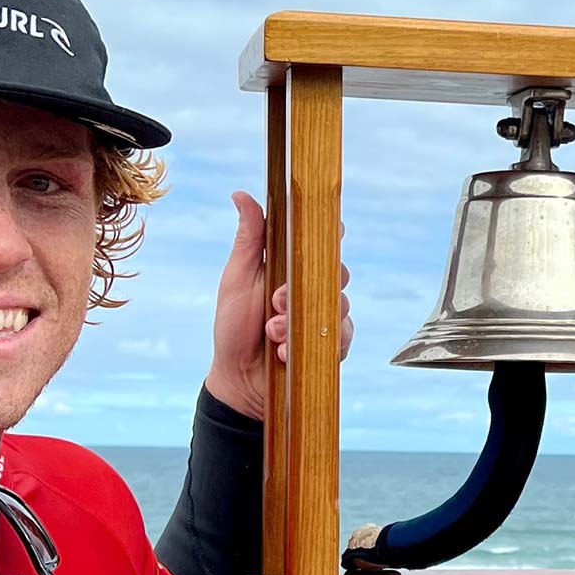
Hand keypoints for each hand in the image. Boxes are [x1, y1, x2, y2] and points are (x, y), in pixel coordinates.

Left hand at [203, 191, 353, 420]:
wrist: (238, 380)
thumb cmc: (233, 327)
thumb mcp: (237, 278)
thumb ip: (249, 238)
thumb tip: (241, 194)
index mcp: (291, 268)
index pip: (321, 242)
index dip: (330, 232)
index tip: (331, 228)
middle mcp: (311, 289)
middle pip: (337, 271)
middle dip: (307, 286)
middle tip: (277, 301)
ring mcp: (323, 317)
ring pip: (339, 305)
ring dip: (301, 320)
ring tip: (272, 333)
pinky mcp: (330, 345)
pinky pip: (341, 336)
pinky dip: (312, 343)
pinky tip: (285, 352)